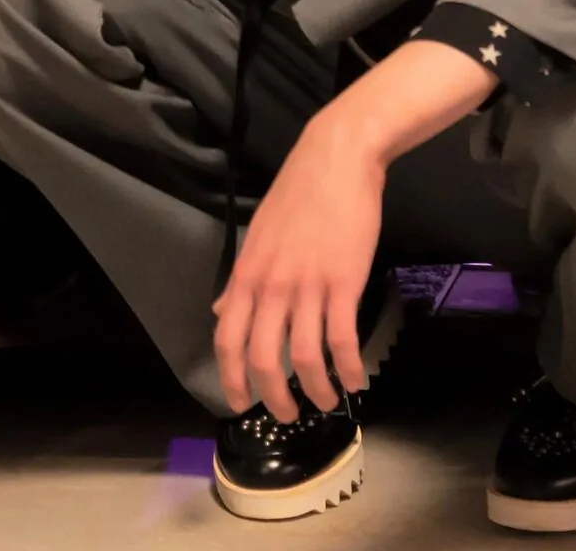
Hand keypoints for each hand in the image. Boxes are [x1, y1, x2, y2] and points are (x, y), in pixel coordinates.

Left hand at [212, 108, 387, 422]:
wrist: (336, 160)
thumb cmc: (298, 195)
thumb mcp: (258, 236)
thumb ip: (240, 280)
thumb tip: (220, 309)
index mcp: (248, 275)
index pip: (227, 339)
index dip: (231, 378)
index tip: (239, 402)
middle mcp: (272, 286)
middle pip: (263, 357)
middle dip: (274, 396)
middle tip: (287, 414)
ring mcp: (308, 286)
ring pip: (304, 356)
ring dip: (316, 389)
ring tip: (326, 403)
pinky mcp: (343, 283)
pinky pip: (341, 339)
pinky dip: (348, 367)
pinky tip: (355, 380)